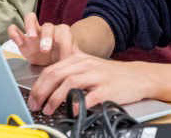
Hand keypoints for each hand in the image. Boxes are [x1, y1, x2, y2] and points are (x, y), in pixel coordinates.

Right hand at [7, 13, 77, 65]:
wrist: (50, 63)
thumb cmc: (61, 59)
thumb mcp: (68, 60)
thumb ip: (71, 61)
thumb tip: (74, 67)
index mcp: (61, 33)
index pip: (63, 31)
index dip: (63, 43)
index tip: (62, 58)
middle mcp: (48, 30)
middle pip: (47, 26)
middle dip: (46, 37)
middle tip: (45, 50)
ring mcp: (33, 32)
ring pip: (30, 18)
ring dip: (30, 26)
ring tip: (31, 37)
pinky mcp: (22, 38)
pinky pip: (14, 29)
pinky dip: (15, 33)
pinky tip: (19, 43)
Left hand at [27, 53, 156, 114]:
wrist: (138, 76)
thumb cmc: (111, 75)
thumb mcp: (88, 66)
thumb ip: (70, 71)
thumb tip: (48, 83)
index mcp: (78, 59)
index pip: (51, 69)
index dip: (38, 85)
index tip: (32, 97)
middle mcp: (85, 65)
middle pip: (56, 74)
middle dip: (41, 91)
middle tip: (35, 105)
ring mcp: (97, 76)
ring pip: (70, 83)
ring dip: (55, 98)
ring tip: (49, 109)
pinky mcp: (107, 89)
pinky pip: (90, 96)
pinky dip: (79, 103)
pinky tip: (72, 110)